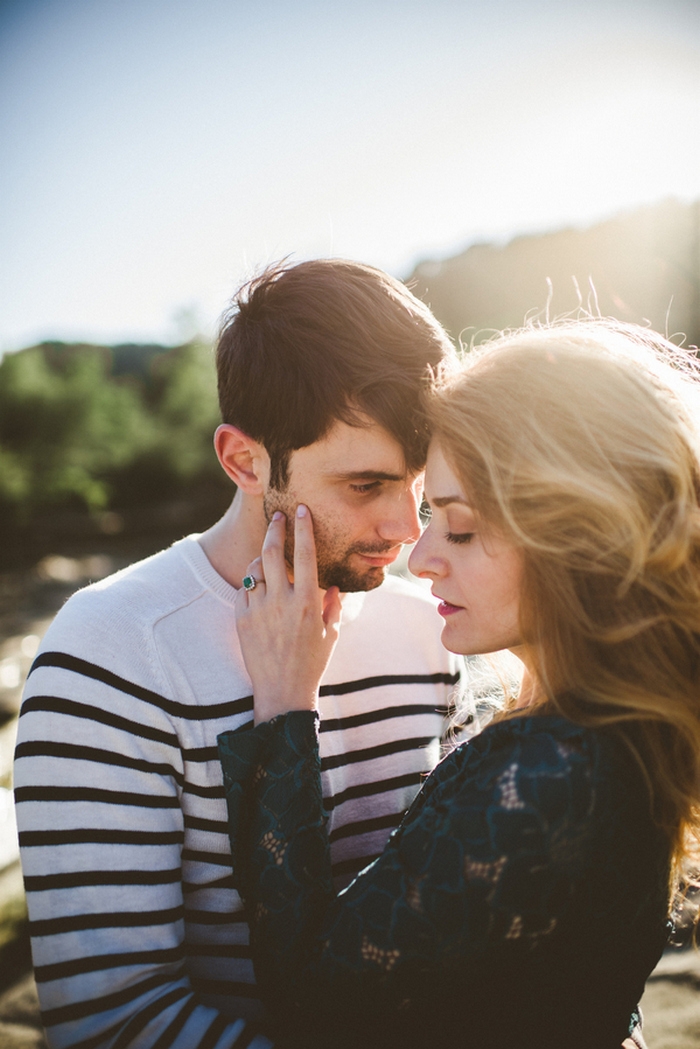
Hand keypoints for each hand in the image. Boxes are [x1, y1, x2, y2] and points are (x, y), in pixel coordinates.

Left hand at [235, 506, 342, 724]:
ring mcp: (259, 609)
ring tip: (268, 554)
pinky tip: (259, 585)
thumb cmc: (312, 664)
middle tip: (277, 518)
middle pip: (273, 552)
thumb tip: (334, 586)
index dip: (303, 528)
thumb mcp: (331, 634)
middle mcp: (282, 601)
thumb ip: (333, 605)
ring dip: (262, 557)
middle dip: (275, 530)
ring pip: (256, 568)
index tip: (301, 510)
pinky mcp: (242, 619)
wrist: (282, 692)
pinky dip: (252, 582)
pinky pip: (245, 589)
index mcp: (307, 602)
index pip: (305, 554)